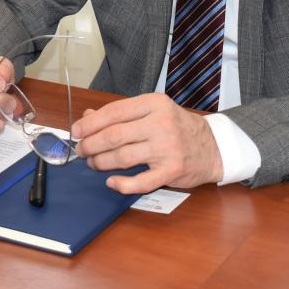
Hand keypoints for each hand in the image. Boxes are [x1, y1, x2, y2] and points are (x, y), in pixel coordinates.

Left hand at [70, 93, 222, 193]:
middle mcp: (160, 123)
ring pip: (123, 157)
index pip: (113, 112)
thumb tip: (87, 117)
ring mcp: (167, 148)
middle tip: (81, 150)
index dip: (90, 123)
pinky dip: (122, 184)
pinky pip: (141, 181)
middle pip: (114, 135)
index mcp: (154, 104)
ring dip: (101, 162)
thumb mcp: (152, 111)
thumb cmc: (177, 127)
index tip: (76, 131)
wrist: (212, 146)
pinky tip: (112, 181)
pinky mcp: (171, 170)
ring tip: (93, 163)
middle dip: (91, 144)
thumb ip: (121, 114)